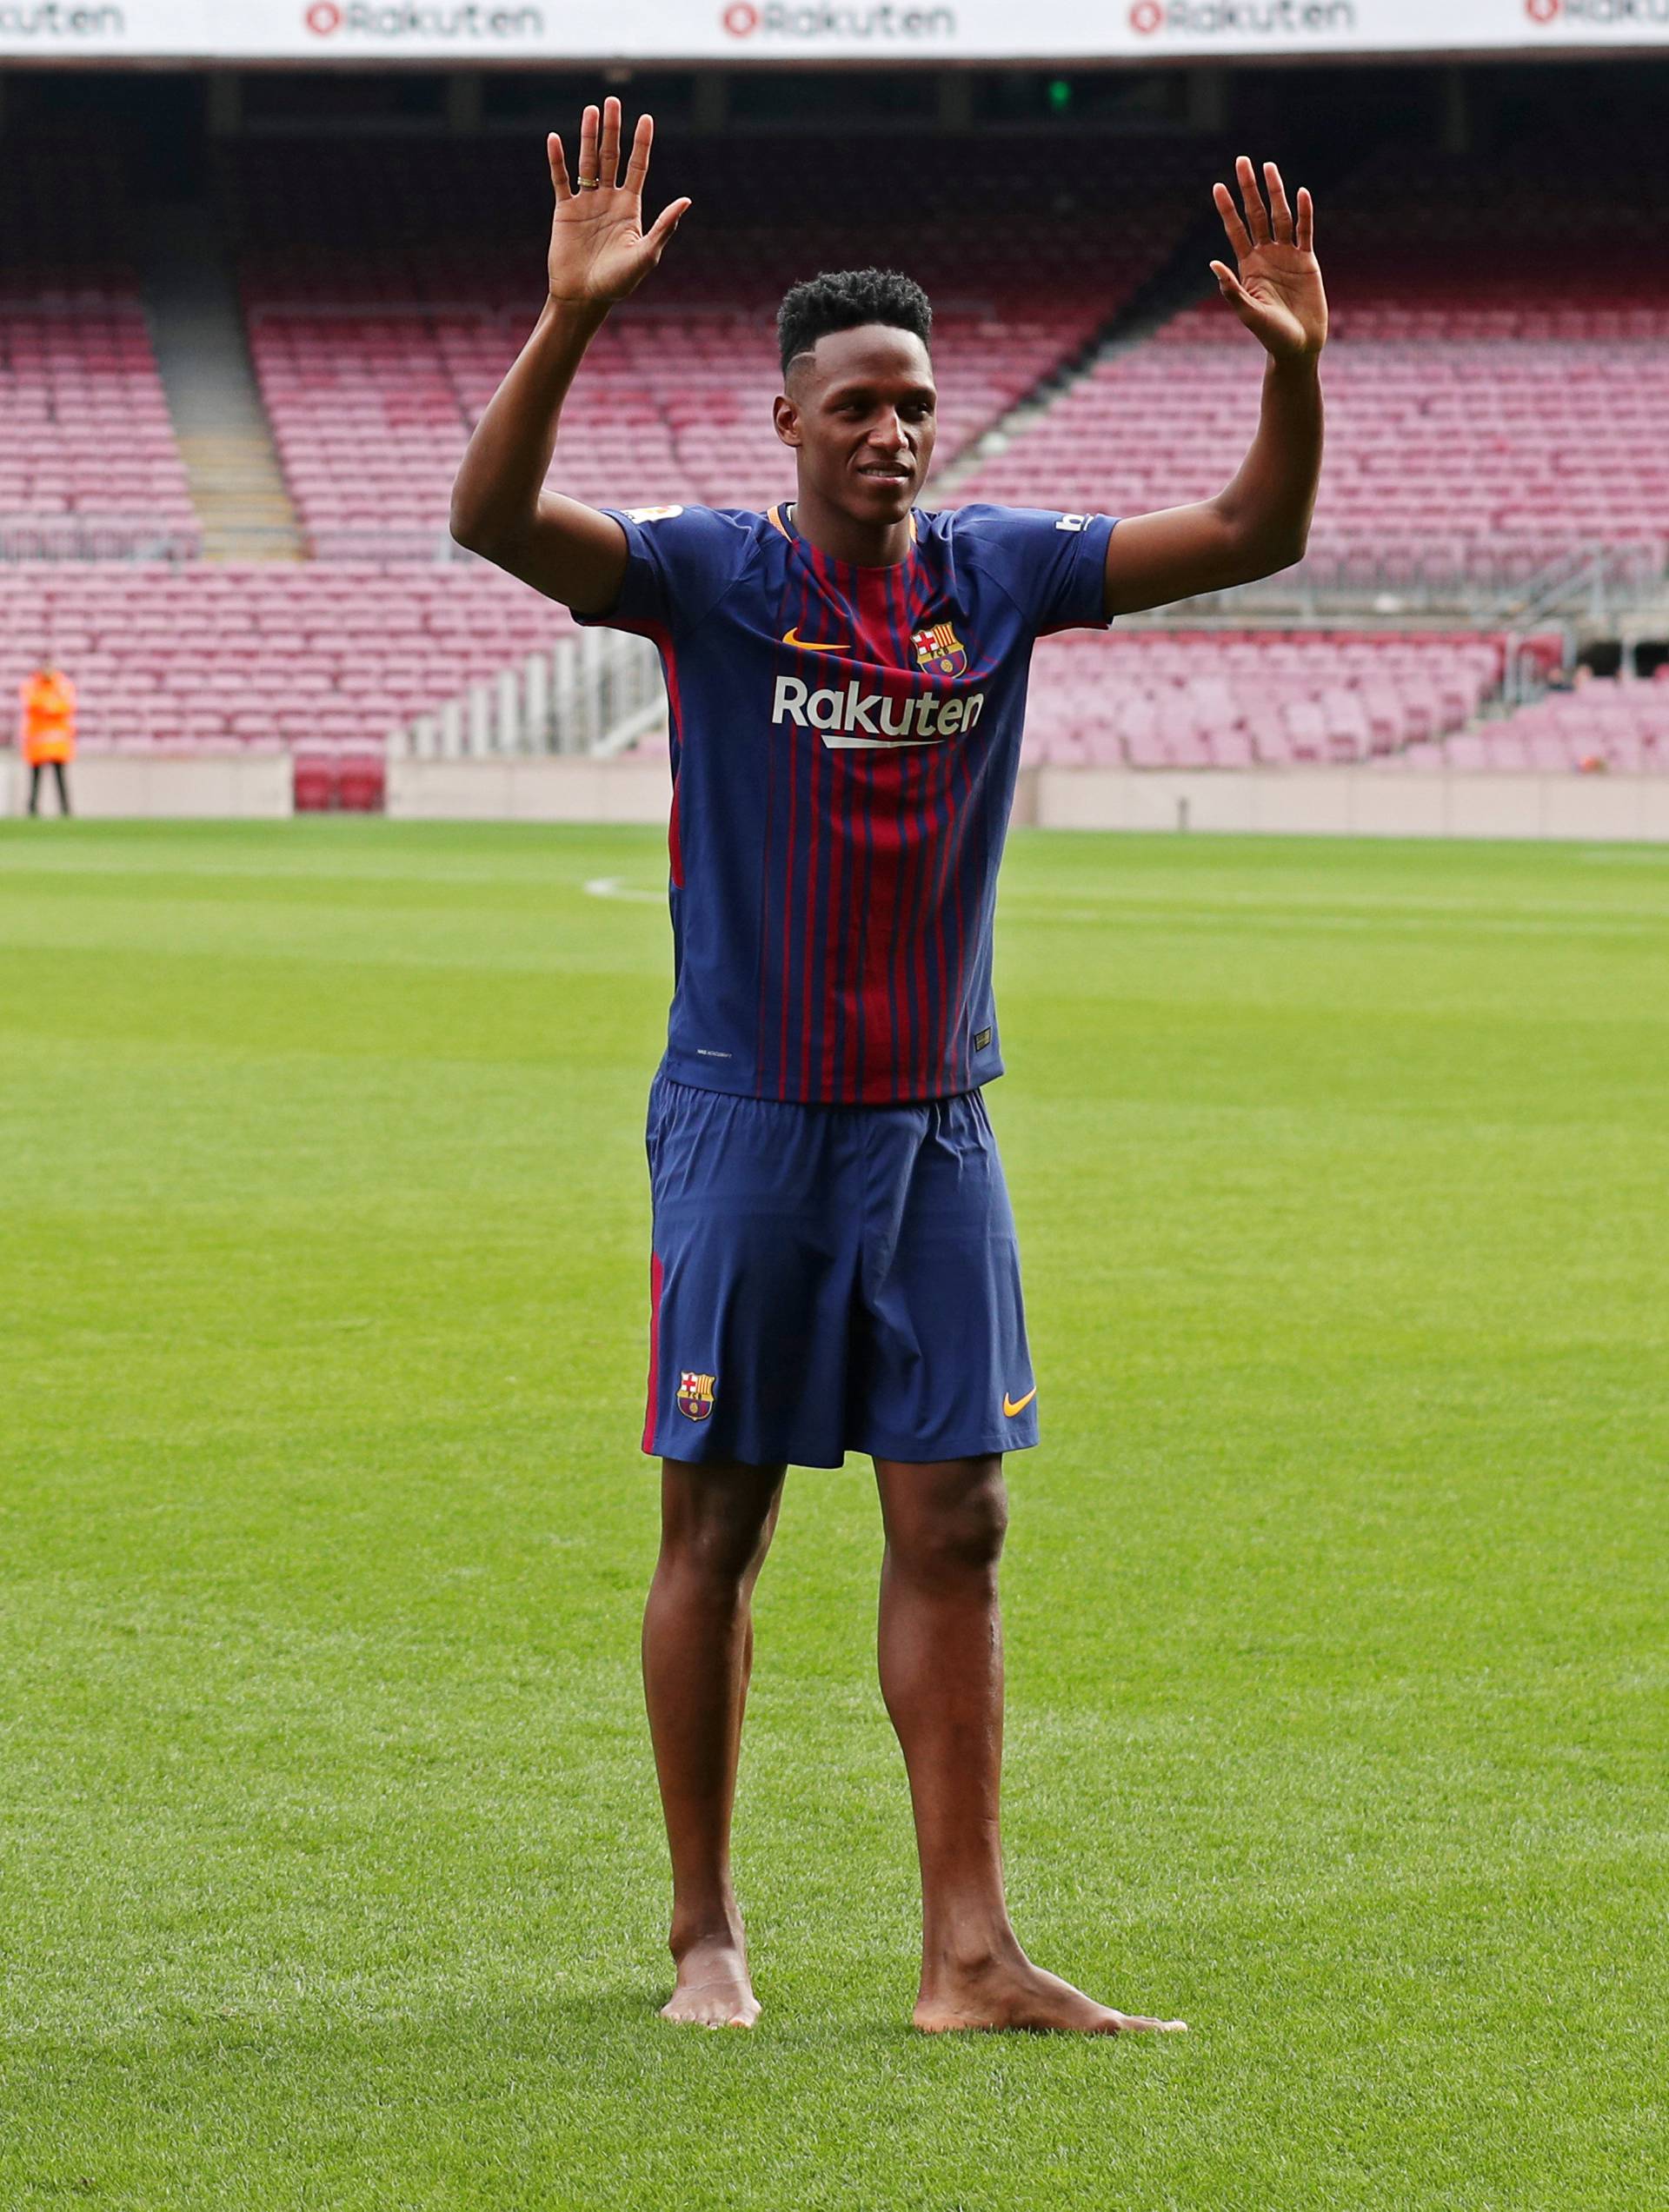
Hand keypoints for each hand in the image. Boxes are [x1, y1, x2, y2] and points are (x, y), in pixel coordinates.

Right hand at [547, 96, 690, 307]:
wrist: (584, 298)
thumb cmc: (618, 283)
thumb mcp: (646, 255)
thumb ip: (664, 227)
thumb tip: (686, 200)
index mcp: (630, 208)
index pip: (637, 167)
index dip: (641, 143)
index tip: (646, 118)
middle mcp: (609, 200)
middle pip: (612, 157)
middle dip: (613, 129)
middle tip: (613, 101)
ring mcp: (586, 203)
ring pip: (587, 162)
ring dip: (588, 136)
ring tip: (591, 110)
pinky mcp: (565, 211)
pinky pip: (561, 180)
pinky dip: (557, 160)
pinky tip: (556, 139)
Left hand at [1210, 157, 1326, 361]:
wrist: (1298, 347)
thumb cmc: (1270, 335)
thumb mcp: (1248, 313)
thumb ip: (1231, 290)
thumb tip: (1212, 265)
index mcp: (1248, 267)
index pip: (1235, 230)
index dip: (1227, 209)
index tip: (1218, 186)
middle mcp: (1266, 256)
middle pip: (1256, 215)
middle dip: (1249, 189)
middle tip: (1243, 161)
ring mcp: (1287, 256)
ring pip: (1281, 217)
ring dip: (1275, 192)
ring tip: (1269, 167)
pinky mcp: (1308, 261)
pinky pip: (1306, 231)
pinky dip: (1304, 213)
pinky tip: (1301, 193)